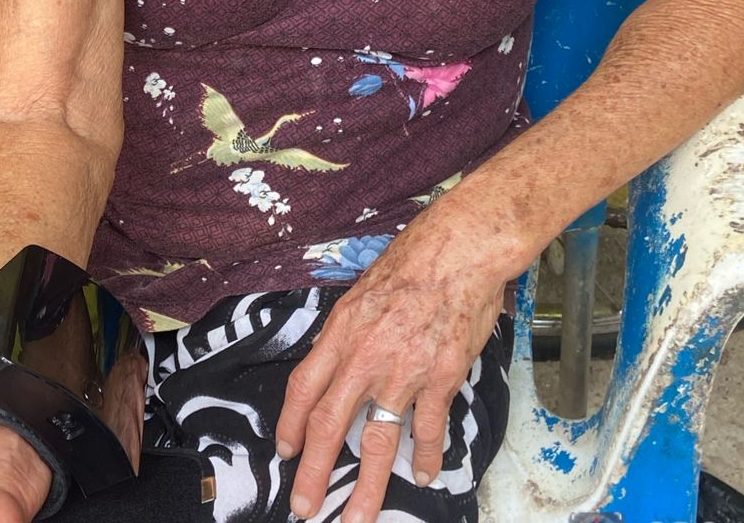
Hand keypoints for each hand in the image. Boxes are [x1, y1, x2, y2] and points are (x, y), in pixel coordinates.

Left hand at [275, 192, 519, 522]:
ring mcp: (403, 370)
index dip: (290, 424)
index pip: (304, 386)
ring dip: (366, 486)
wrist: (459, 249)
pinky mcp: (439, 377)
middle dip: (313, 472)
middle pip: (329, 424)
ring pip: (377, 440)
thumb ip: (348, 332)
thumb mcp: (363, 290)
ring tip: (357, 518)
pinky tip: (422, 475)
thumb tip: (335, 363)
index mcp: (341, 330)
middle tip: (303, 507)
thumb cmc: (413, 262)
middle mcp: (365, 355)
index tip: (284, 451)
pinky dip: (426, 456)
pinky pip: (428, 428)